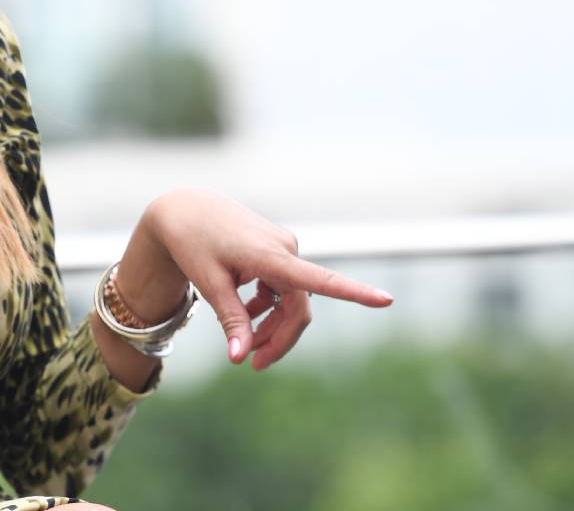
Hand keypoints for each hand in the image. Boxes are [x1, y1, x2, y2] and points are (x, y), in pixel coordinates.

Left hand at [139, 189, 392, 370]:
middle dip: (279, 339)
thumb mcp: (210, 284)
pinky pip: (283, 287)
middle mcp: (286, 249)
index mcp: (272, 256)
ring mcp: (284, 248)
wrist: (186, 208)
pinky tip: (245, 314)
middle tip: (252, 365)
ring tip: (243, 345)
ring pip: (292, 300)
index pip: (320, 280)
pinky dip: (267, 307)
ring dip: (272, 326)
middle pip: (299, 307)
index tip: (387, 300)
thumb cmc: (194, 243)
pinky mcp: (278, 249)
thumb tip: (240, 359)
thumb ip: (231, 320)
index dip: (355, 293)